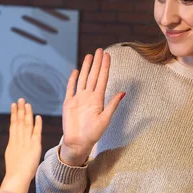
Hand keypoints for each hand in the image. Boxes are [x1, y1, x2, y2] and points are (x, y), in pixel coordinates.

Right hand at [1, 98, 42, 192]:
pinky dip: (37, 124)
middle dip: (20, 110)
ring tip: (27, 103)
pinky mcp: (34, 147)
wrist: (16, 179)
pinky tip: (37, 116)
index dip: (14, 114)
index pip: (13, 125)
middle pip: (19, 122)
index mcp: (12, 142)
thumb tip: (14, 142)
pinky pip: (36, 133)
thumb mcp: (11, 156)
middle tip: (20, 99)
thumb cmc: (14, 173)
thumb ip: (14, 147)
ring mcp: (26, 143)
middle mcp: (19, 140)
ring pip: (26, 125)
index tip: (14, 105)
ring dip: (27, 114)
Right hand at [60, 48, 124, 165]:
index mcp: (98, 99)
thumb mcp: (105, 119)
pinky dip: (72, 79)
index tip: (107, 55)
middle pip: (93, 75)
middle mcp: (89, 96)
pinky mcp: (68, 103)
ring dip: (85, 67)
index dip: (105, 66)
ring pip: (83, 79)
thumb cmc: (93, 134)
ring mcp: (78, 99)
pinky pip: (70, 88)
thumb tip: (123, 92)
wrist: (78, 143)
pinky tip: (75, 71)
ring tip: (89, 56)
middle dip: (96, 63)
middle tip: (99, 50)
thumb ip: (112, 105)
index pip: (102, 78)